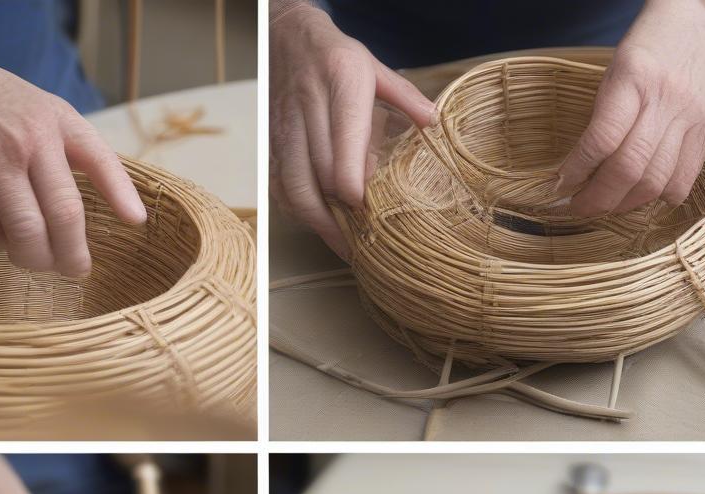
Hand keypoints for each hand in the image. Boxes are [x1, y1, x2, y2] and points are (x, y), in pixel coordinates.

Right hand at [0, 31, 146, 277]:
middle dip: (65, 260)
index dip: (106, 216)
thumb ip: (98, 162)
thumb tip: (136, 218)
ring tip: (25, 245)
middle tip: (69, 270)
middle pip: (56, 223)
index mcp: (55, 125)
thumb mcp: (57, 118)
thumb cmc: (7, 110)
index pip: (92, 173)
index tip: (110, 247)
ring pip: (17, 239)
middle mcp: (21, 142)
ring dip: (25, 255)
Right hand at [270, 2, 435, 256]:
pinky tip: (318, 225)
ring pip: (296, 186)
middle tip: (364, 237)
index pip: (343, 139)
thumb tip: (432, 124)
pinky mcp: (272, 145)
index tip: (361, 205)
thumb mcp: (374, 67)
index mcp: (341, 82)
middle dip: (341, 210)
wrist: (287, 39)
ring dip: (318, 221)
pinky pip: (280, 188)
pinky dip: (298, 212)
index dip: (350, 181)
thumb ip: (405, 96)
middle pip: (321, 172)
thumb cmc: (336, 58)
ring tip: (342, 244)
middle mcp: (309, 106)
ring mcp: (286, 128)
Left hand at [557, 0, 704, 216]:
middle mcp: (665, 100)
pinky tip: (638, 195)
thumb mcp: (612, 74)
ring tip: (603, 205)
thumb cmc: (645, 51)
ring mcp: (691, 117)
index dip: (577, 171)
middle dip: (596, 199)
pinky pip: (683, 181)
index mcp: (634, 79)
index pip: (602, 140)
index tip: (559, 186)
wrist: (696, 21)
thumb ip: (600, 121)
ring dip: (623, 204)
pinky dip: (656, 199)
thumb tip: (575, 175)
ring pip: (655, 182)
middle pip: (629, 169)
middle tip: (576, 207)